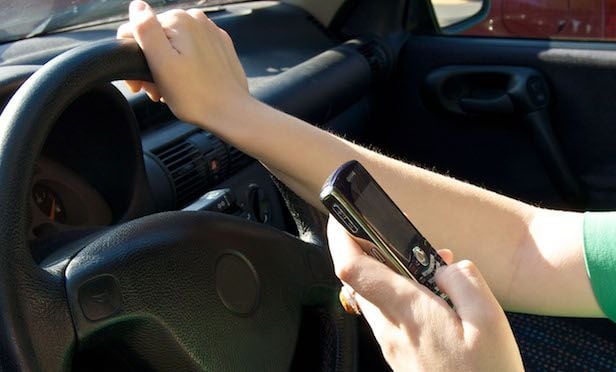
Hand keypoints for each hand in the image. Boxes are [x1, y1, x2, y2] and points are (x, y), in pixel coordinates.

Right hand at [117, 0, 249, 126]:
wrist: (231, 113)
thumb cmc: (196, 96)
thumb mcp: (161, 63)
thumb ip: (146, 30)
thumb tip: (137, 6)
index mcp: (179, 20)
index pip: (138, 31)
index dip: (131, 59)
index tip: (138, 85)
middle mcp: (197, 20)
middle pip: (158, 38)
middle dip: (150, 64)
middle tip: (154, 91)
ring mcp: (211, 34)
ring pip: (175, 46)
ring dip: (166, 68)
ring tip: (170, 91)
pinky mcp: (221, 48)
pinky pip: (193, 52)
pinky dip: (184, 67)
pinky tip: (186, 85)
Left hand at [327, 217, 523, 371]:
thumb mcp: (489, 320)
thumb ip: (463, 280)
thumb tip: (444, 264)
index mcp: (407, 312)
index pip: (353, 268)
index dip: (340, 237)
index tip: (340, 216)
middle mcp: (390, 329)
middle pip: (359, 279)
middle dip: (369, 249)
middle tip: (397, 234)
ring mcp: (392, 345)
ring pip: (374, 296)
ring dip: (388, 272)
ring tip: (429, 266)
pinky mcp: (400, 355)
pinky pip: (388, 315)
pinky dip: (399, 294)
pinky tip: (431, 297)